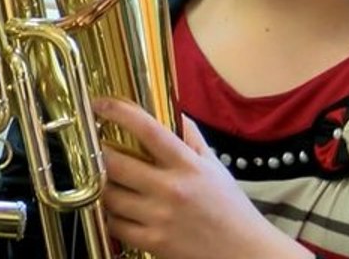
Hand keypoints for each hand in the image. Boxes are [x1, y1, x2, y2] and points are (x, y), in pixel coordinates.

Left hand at [95, 98, 311, 258]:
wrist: (247, 253)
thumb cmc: (231, 208)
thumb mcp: (214, 166)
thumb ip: (191, 137)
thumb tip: (173, 110)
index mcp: (188, 165)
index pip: (148, 130)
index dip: (119, 112)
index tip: (101, 104)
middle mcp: (172, 189)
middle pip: (115, 163)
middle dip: (102, 155)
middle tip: (102, 152)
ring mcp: (161, 217)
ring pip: (110, 195)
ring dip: (106, 187)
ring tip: (114, 184)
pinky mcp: (155, 243)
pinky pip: (115, 225)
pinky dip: (113, 217)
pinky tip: (122, 212)